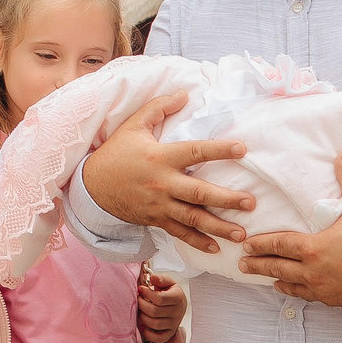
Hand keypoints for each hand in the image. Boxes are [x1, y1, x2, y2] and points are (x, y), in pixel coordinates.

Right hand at [81, 91, 253, 252]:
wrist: (91, 186)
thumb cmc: (116, 153)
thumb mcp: (134, 125)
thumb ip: (158, 107)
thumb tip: (184, 93)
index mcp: (161, 157)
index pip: (195, 151)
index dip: (219, 150)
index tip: (242, 149)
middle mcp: (163, 183)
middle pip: (199, 193)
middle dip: (227, 199)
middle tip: (250, 203)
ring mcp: (159, 205)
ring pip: (193, 219)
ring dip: (219, 227)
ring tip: (241, 235)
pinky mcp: (155, 219)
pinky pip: (179, 233)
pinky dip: (197, 242)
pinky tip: (215, 248)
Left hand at [136, 269, 187, 341]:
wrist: (179, 304)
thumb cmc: (170, 292)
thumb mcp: (168, 282)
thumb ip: (161, 278)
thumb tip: (153, 278)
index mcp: (178, 298)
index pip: (159, 299)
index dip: (146, 293)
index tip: (140, 289)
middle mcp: (178, 312)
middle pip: (154, 312)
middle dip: (141, 304)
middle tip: (138, 299)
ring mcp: (174, 324)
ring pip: (154, 324)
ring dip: (142, 317)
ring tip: (139, 309)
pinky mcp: (169, 333)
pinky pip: (158, 338)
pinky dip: (147, 333)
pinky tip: (142, 324)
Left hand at [238, 153, 341, 308]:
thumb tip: (341, 155)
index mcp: (314, 248)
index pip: (279, 245)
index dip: (261, 244)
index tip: (246, 244)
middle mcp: (312, 271)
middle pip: (278, 267)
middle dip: (258, 264)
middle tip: (243, 264)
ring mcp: (322, 288)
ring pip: (290, 285)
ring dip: (275, 279)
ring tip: (263, 278)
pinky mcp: (334, 300)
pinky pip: (308, 297)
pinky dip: (295, 292)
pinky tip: (291, 290)